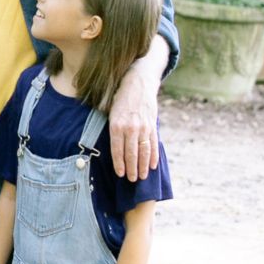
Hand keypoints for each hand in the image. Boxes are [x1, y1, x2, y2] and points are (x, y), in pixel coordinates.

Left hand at [108, 61, 159, 181]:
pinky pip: (153, 144)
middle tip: (131, 180)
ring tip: (141, 177)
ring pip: (144, 152)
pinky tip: (151, 166)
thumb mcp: (110, 111)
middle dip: (131, 169)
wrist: (138, 83)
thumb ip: (112, 129)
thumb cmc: (120, 98)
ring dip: (142, 166)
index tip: (120, 175)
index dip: (119, 164)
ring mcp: (143, 127)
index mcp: (116, 125)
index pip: (117, 149)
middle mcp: (130, 128)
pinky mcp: (152, 126)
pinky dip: (153, 156)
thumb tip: (109, 147)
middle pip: (131, 154)